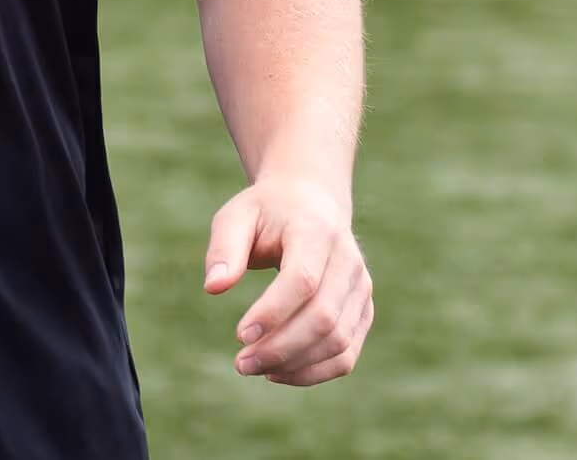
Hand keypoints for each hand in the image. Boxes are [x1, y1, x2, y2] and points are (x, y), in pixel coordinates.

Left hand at [203, 176, 372, 387]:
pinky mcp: (363, 311)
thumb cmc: (267, 212)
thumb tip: (213, 288)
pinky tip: (278, 372)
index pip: (303, 280)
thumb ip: (224, 248)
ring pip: (338, 341)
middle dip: (281, 348)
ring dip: (296, 365)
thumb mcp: (237, 216)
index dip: (273, 312)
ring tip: (254, 368)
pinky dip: (315, 372)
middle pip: (323, 317)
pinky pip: (347, 354)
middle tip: (241, 363)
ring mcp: (361, 288)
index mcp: (317, 231)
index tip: (240, 335)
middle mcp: (348, 261)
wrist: (311, 202)